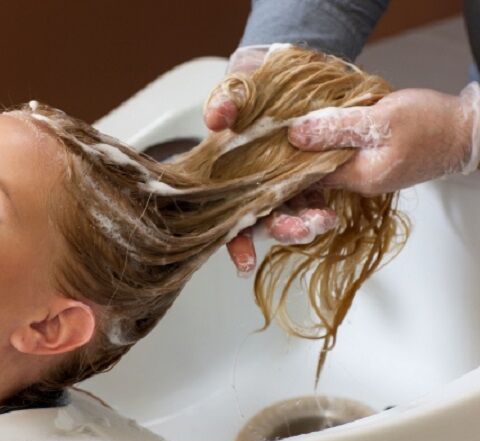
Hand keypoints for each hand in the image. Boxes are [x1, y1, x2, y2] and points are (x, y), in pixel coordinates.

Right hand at [207, 44, 337, 273]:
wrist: (291, 72)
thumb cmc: (256, 81)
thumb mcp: (238, 84)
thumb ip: (225, 99)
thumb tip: (216, 119)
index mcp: (226, 167)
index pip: (224, 212)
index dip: (234, 240)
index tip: (245, 263)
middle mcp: (250, 182)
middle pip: (260, 220)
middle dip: (280, 230)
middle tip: (298, 231)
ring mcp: (277, 181)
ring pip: (287, 214)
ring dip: (302, 224)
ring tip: (322, 222)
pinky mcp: (303, 176)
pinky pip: (310, 202)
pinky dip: (317, 213)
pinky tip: (329, 215)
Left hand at [287, 85, 479, 194]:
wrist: (467, 132)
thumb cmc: (430, 123)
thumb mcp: (380, 119)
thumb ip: (336, 127)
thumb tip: (295, 135)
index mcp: (359, 177)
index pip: (307, 177)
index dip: (286, 159)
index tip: (266, 141)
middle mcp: (360, 183)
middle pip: (315, 173)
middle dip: (295, 156)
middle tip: (274, 133)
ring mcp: (367, 176)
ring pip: (328, 165)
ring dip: (314, 148)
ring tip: (293, 128)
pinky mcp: (374, 165)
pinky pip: (342, 158)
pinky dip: (331, 145)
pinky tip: (322, 129)